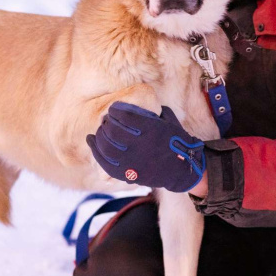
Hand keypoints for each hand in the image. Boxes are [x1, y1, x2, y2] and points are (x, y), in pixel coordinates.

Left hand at [87, 102, 204, 192]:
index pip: (124, 116)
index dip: (115, 110)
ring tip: (99, 131)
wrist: (183, 170)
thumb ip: (153, 111)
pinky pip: (105, 163)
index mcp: (151, 129)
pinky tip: (92, 142)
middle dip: (106, 122)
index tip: (113, 109)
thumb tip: (138, 101)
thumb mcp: (169, 120)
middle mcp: (140, 145)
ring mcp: (133, 161)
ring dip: (99, 136)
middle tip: (106, 120)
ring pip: (106, 146)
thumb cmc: (176, 142)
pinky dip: (96, 150)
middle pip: (112, 130)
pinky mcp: (128, 173)